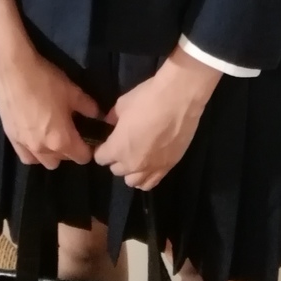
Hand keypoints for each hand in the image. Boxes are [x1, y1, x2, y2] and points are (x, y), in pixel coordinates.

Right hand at [0, 0, 101, 169]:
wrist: (13, 72)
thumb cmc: (45, 82)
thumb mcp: (72, 92)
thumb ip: (88, 107)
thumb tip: (99, 115)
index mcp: (62, 140)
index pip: (82, 157)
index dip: (90, 149)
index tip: (91, 137)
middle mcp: (44, 150)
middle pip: (63, 160)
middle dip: (71, 150)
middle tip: (72, 131)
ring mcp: (26, 146)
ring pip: (44, 162)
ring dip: (52, 154)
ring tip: (53, 135)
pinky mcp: (11, 140)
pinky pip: (27, 157)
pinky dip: (34, 153)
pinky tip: (36, 138)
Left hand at [93, 46, 221, 189]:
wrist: (179, 99)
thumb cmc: (148, 99)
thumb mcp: (122, 104)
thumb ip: (113, 118)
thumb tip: (110, 123)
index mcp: (118, 149)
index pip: (100, 158)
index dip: (101, 148)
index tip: (106, 140)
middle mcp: (133, 164)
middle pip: (116, 170)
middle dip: (116, 158)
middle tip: (122, 144)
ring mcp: (152, 168)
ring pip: (133, 182)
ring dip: (130, 171)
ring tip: (136, 156)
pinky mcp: (169, 167)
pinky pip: (152, 182)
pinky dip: (147, 176)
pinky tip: (149, 162)